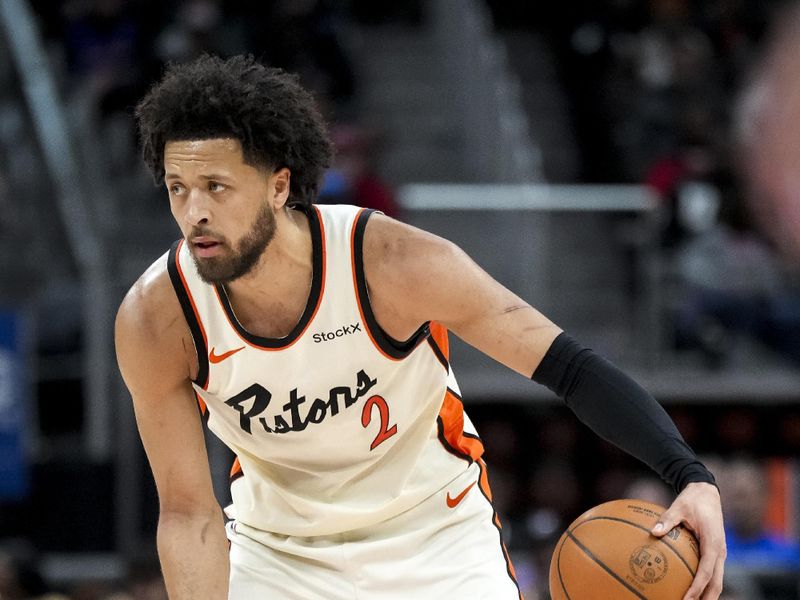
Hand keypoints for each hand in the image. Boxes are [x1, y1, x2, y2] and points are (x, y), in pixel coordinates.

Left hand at [651, 482, 725, 599]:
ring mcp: (719, 553)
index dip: (697, 588)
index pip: (706, 572)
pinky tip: (690, 589)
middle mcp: (720, 551)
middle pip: (716, 583)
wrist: (707, 491)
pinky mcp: (715, 552)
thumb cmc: (693, 499)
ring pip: (716, 580)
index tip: (686, 599)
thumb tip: (653, 531)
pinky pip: (711, 571)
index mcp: (714, 543)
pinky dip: (704, 583)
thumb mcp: (679, 506)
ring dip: (706, 594)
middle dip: (705, 598)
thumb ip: (667, 519)